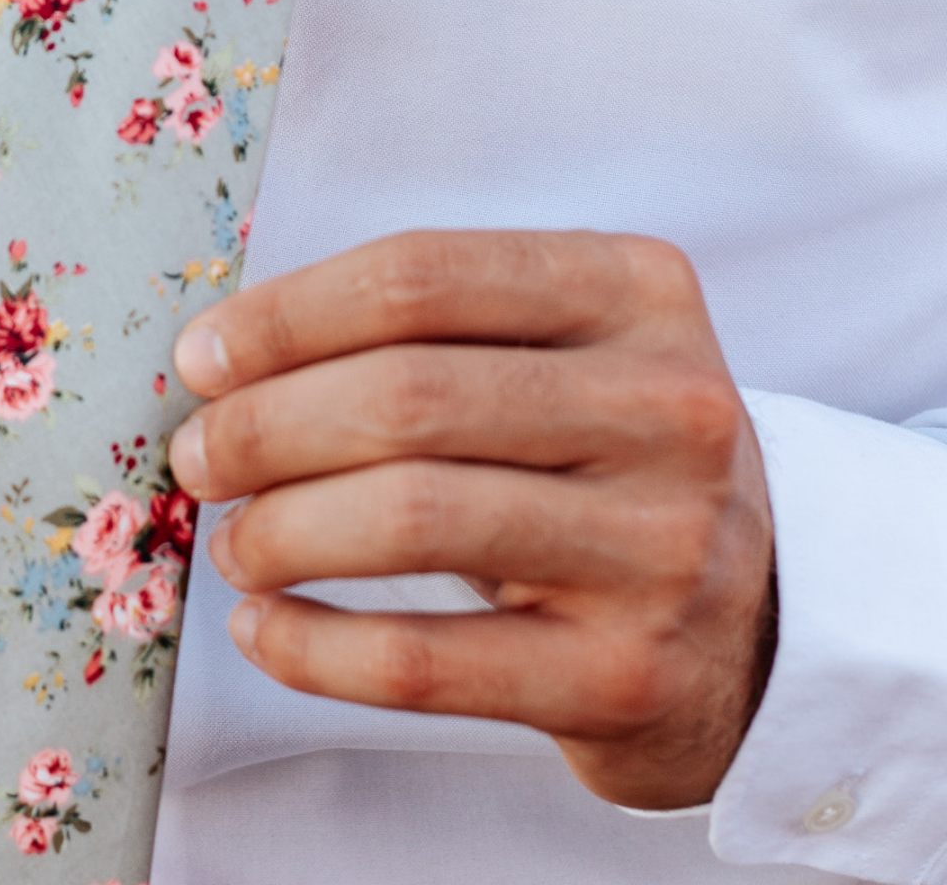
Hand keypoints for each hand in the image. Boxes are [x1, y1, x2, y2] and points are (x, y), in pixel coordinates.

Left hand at [169, 231, 775, 810]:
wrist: (750, 621)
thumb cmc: (603, 456)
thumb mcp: (560, 352)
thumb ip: (427, 330)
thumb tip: (224, 356)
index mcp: (636, 290)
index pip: (421, 275)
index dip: (286, 315)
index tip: (203, 355)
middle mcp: (667, 405)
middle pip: (406, 396)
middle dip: (263, 426)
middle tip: (199, 455)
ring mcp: (659, 544)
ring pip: (411, 518)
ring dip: (279, 530)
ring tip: (231, 541)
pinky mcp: (626, 674)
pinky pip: (426, 662)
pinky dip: (314, 646)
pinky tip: (265, 628)